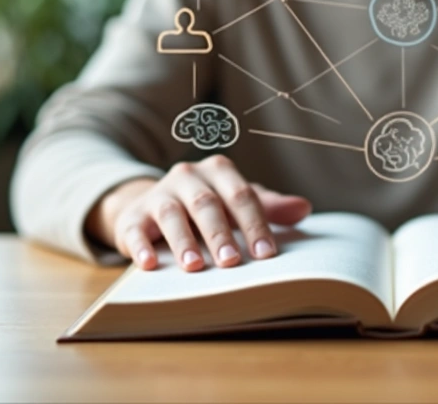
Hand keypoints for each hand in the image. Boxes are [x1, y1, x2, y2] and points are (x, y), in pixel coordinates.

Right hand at [84, 155, 311, 271]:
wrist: (152, 207)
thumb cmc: (207, 208)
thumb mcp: (237, 203)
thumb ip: (269, 207)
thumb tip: (304, 209)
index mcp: (219, 171)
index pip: (241, 196)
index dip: (254, 225)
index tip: (266, 254)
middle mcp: (187, 176)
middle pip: (207, 204)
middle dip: (220, 234)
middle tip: (232, 262)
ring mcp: (157, 194)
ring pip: (171, 214)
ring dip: (183, 241)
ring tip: (195, 267)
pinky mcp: (133, 217)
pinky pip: (135, 229)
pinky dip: (141, 247)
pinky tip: (149, 264)